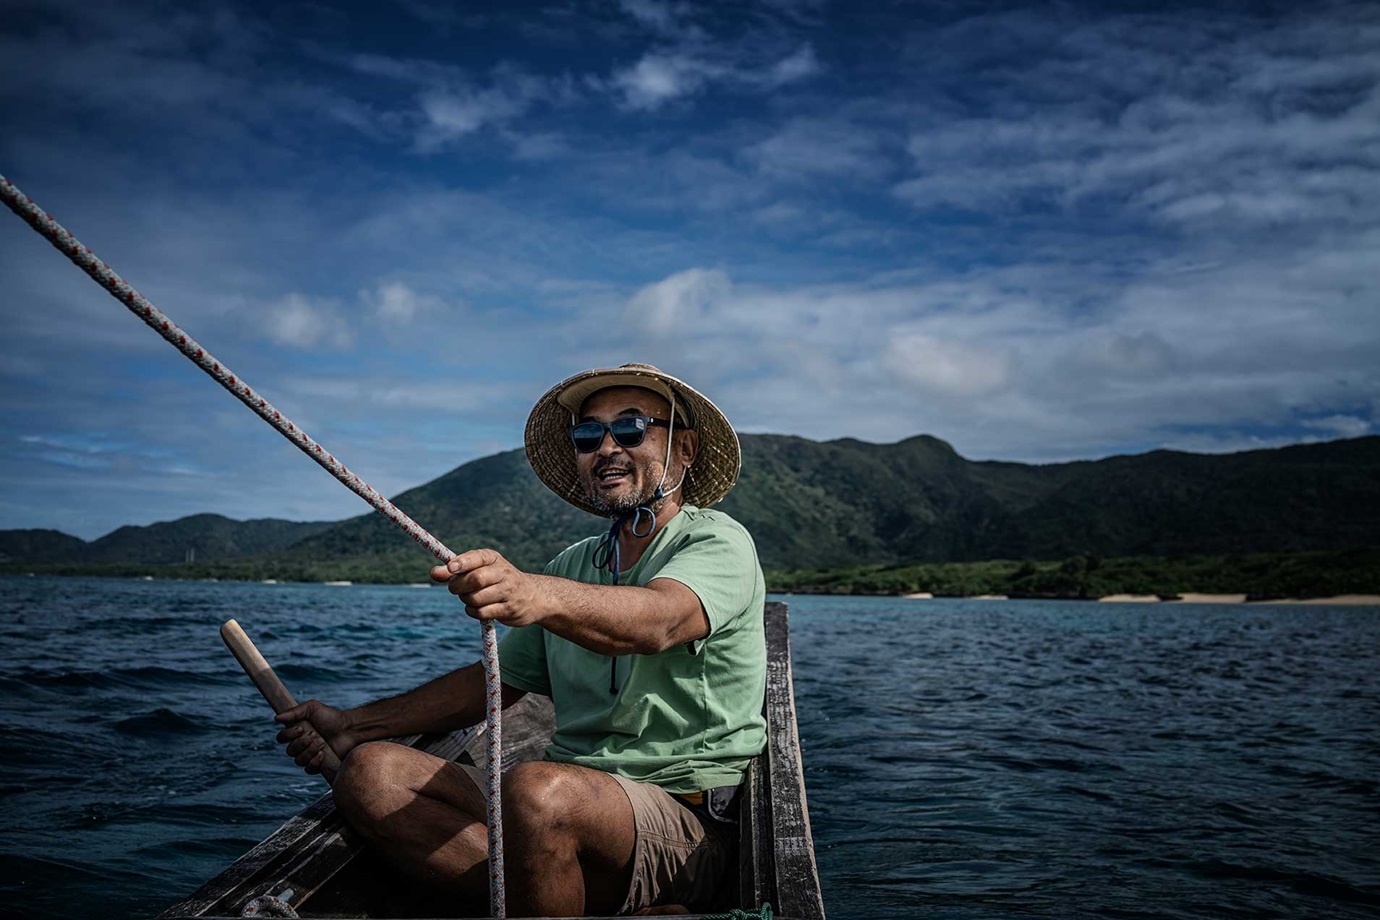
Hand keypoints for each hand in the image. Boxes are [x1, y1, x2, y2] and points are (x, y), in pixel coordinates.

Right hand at [275, 699, 353, 774]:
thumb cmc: (331, 717)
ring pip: (298, 761)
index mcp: (296, 732)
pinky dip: (314, 762)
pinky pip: (308, 769)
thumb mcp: (312, 708)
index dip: (288, 735)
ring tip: (322, 742)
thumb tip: (276, 718)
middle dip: (302, 743)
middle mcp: (300, 745)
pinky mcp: (318, 765)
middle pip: (289, 751)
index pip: (281, 738)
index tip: (301, 728)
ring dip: (309, 751)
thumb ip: (294, 711)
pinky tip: (323, 754)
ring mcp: (309, 756)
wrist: (349, 729)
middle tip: (316, 735)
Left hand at [430, 548, 546, 626]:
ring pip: (476, 598)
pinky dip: (473, 612)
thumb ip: (456, 571)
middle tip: (455, 589)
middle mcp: (503, 572)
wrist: (533, 596)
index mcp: (493, 558)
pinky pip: (482, 613)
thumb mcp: (480, 570)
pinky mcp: (509, 609)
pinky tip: (478, 609)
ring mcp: (508, 591)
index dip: (462, 563)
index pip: (477, 557)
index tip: (450, 569)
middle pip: (474, 579)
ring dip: (466, 601)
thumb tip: (433, 573)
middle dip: (458, 586)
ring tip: (471, 598)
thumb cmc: (498, 580)